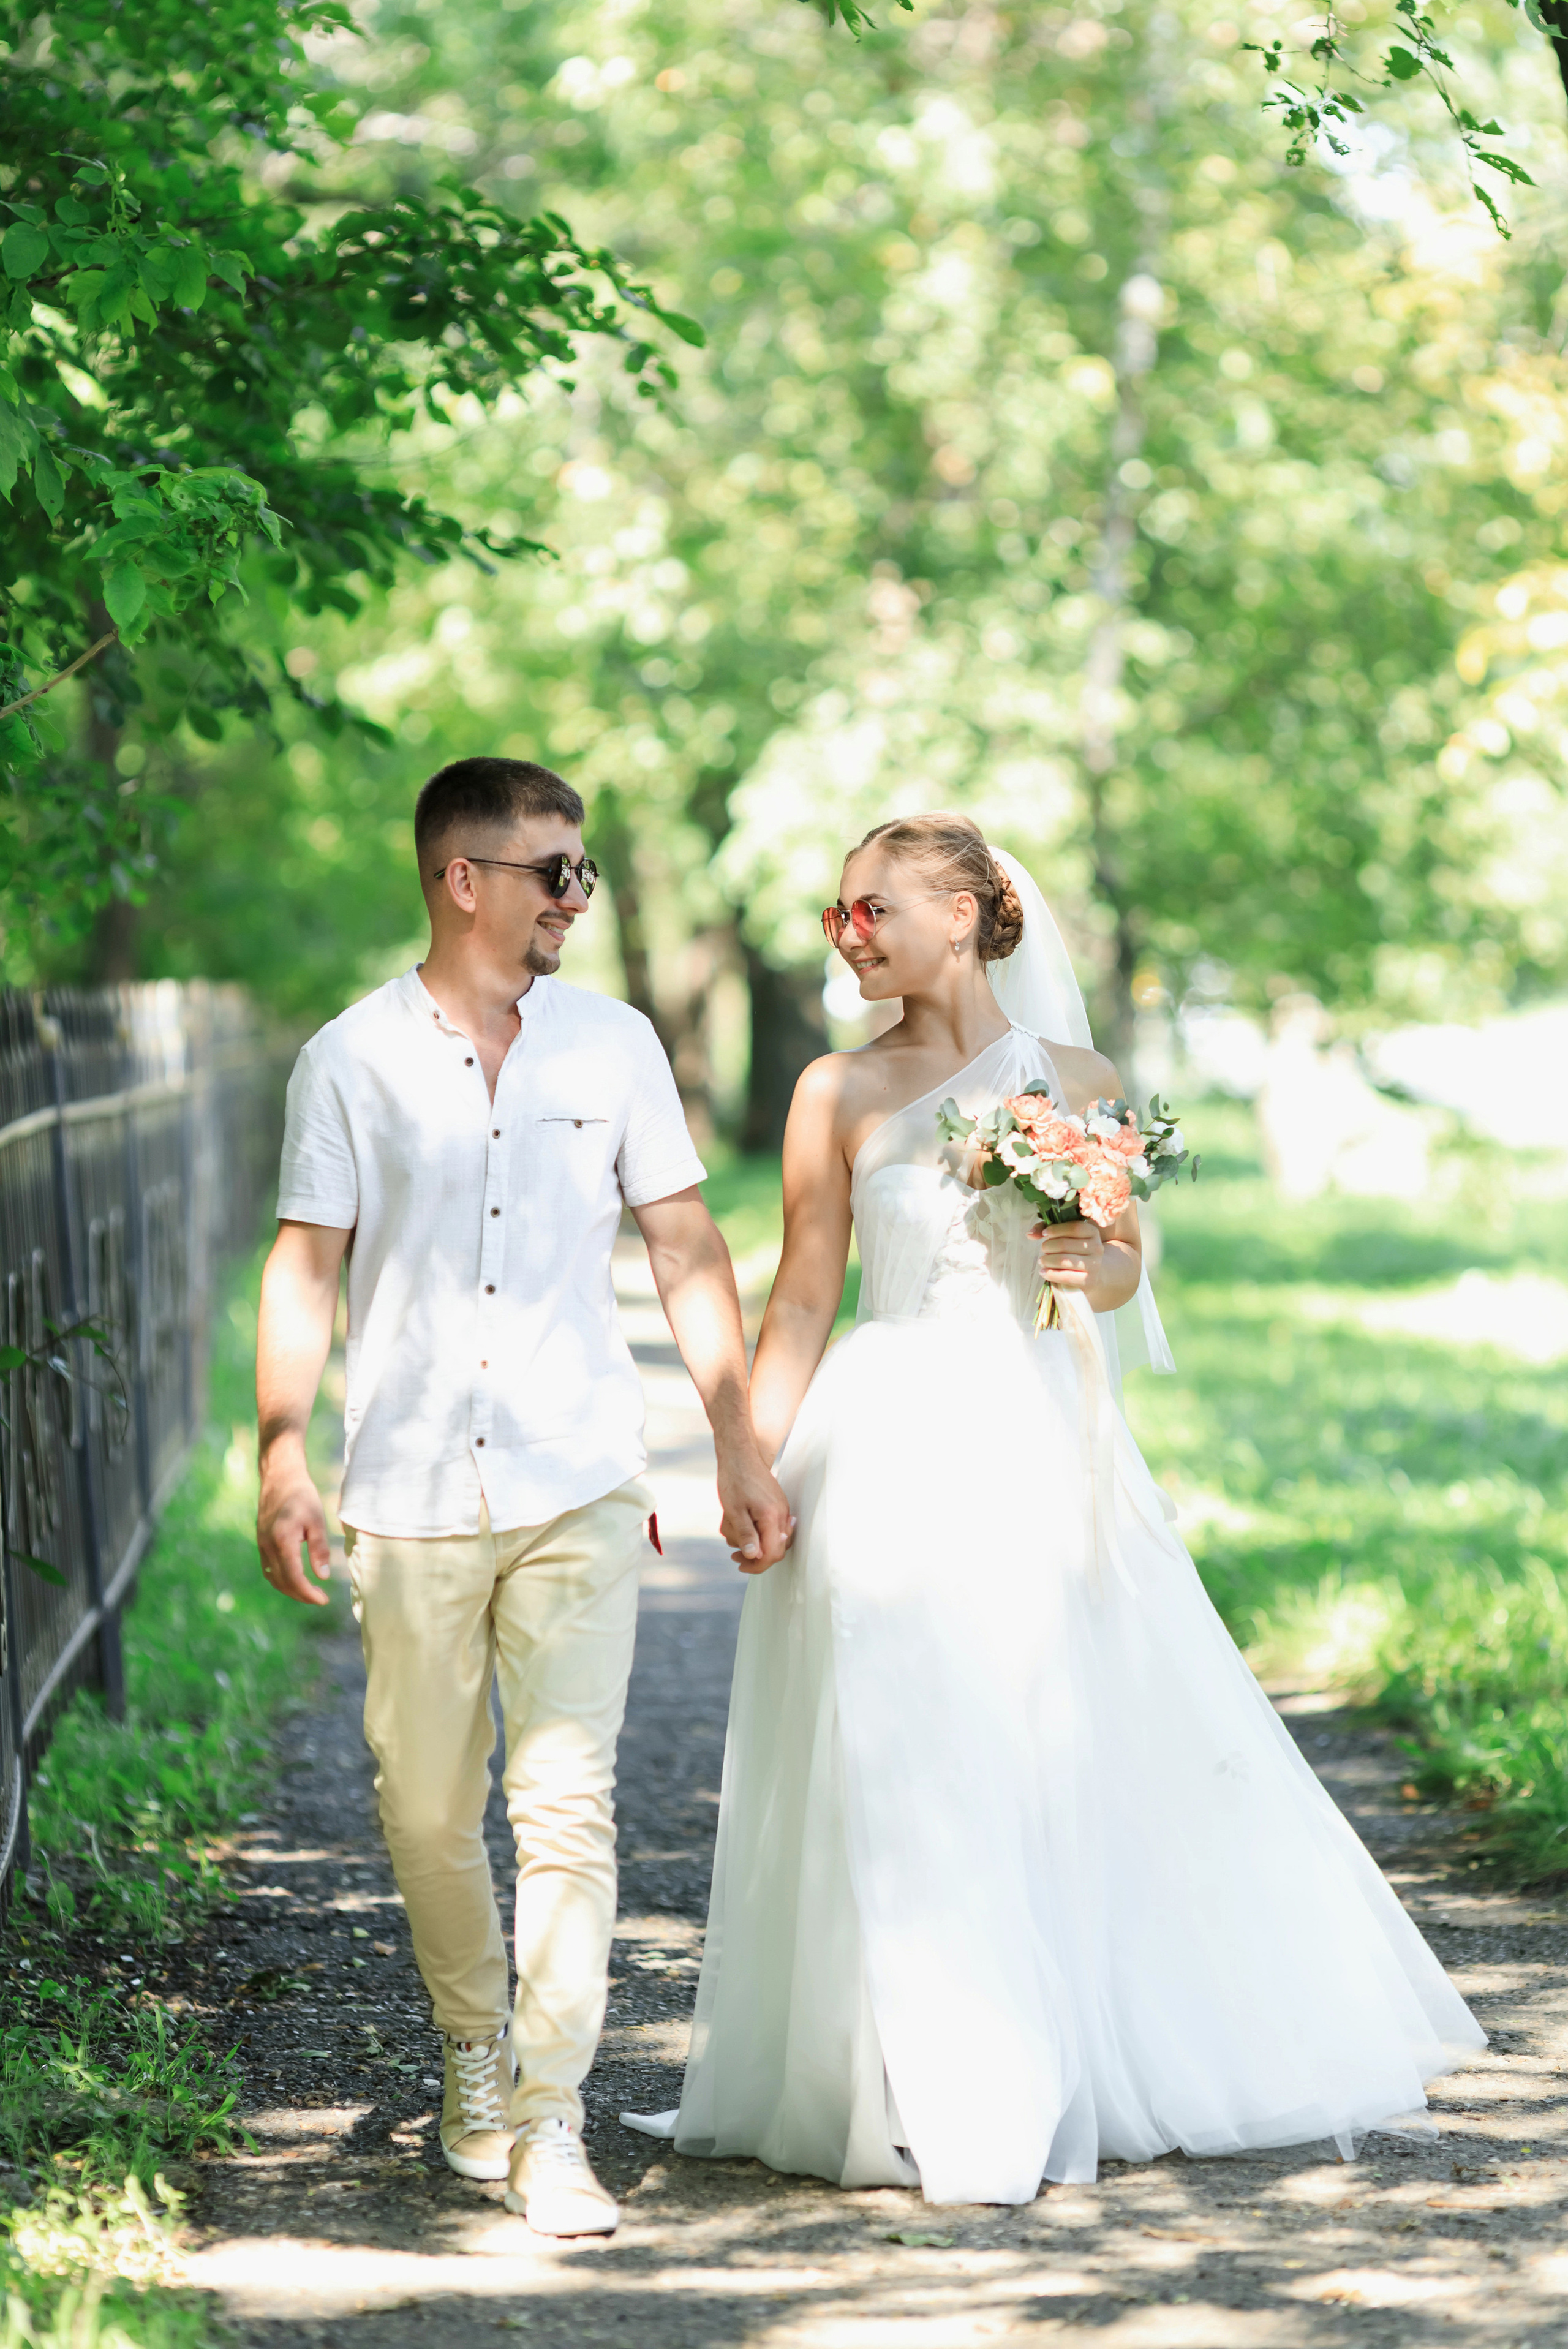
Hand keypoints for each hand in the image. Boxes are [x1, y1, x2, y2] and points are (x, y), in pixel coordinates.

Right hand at [256, 1441, 331, 1606]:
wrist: (280, 1477)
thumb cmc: (302, 1496)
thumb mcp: (317, 1520)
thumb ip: (319, 1549)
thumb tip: (323, 1576)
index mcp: (282, 1541)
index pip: (294, 1577)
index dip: (308, 1593)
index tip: (323, 1600)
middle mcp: (268, 1546)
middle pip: (282, 1582)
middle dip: (301, 1595)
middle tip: (320, 1599)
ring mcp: (261, 1545)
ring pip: (273, 1577)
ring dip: (290, 1589)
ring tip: (309, 1592)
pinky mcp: (260, 1542)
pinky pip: (268, 1568)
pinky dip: (281, 1579)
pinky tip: (294, 1579)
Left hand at [716, 1442, 795, 1574]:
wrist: (740, 1454)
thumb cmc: (735, 1480)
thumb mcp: (734, 1511)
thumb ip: (746, 1535)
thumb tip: (754, 1557)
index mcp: (772, 1517)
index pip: (772, 1554)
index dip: (757, 1565)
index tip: (739, 1564)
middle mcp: (782, 1514)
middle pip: (776, 1549)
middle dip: (755, 1556)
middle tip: (735, 1555)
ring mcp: (782, 1509)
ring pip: (774, 1539)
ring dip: (755, 1542)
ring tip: (734, 1533)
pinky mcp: (778, 1505)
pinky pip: (773, 1527)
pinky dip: (759, 1532)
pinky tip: (743, 1525)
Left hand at [1033, 1217, 1103, 1293]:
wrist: (1093, 1272)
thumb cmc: (1075, 1250)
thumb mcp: (1066, 1235)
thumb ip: (1048, 1229)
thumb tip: (1030, 1234)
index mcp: (1092, 1232)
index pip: (1074, 1228)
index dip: (1056, 1229)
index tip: (1044, 1233)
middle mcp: (1097, 1247)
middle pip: (1065, 1244)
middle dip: (1048, 1246)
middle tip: (1043, 1249)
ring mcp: (1094, 1265)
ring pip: (1064, 1260)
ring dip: (1047, 1260)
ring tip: (1042, 1261)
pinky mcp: (1089, 1280)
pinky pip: (1065, 1276)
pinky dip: (1051, 1274)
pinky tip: (1043, 1272)